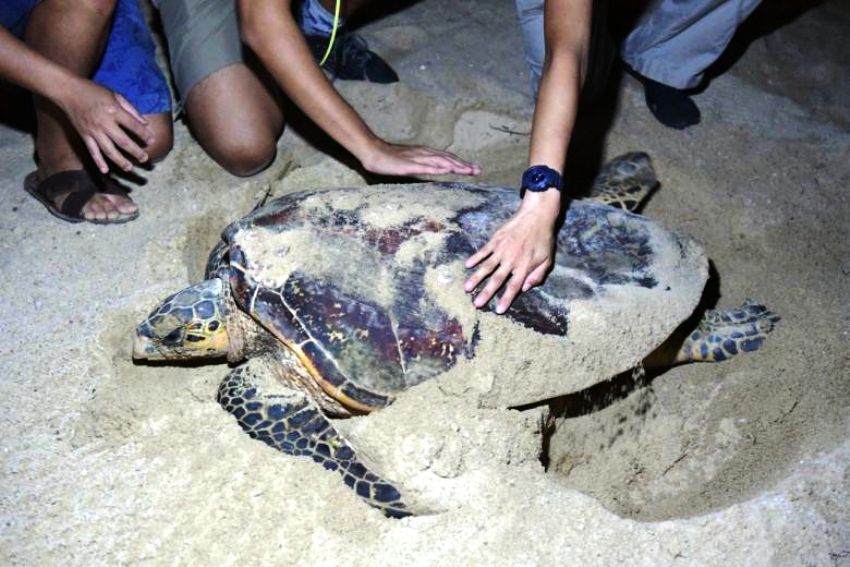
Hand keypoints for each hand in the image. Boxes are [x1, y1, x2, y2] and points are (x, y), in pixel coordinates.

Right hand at [56, 78, 155, 172]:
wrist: (68, 90)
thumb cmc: (93, 91)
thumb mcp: (115, 95)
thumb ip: (131, 110)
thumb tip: (146, 123)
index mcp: (113, 111)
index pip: (133, 126)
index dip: (144, 134)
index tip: (152, 141)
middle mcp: (104, 123)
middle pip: (123, 142)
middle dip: (136, 152)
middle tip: (145, 159)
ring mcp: (93, 131)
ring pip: (109, 150)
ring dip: (120, 161)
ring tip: (129, 168)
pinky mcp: (84, 135)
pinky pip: (92, 151)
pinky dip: (98, 162)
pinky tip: (105, 171)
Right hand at [360, 140, 480, 176]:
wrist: (373, 152)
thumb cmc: (389, 159)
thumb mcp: (409, 163)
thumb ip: (422, 166)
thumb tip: (432, 171)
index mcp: (425, 153)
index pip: (447, 158)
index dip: (461, 163)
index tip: (473, 168)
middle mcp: (424, 153)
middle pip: (448, 159)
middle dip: (464, 165)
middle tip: (478, 170)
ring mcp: (417, 158)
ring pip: (440, 161)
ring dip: (455, 166)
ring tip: (468, 171)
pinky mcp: (409, 165)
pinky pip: (426, 166)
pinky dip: (438, 168)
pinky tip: (447, 170)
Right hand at [464, 193, 559, 312]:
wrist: (537, 216)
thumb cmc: (544, 239)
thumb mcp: (548, 259)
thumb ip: (538, 275)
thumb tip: (525, 288)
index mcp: (524, 266)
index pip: (514, 286)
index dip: (506, 299)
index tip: (498, 310)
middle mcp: (511, 260)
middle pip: (497, 279)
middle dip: (486, 292)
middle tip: (477, 304)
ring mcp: (502, 249)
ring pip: (487, 267)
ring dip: (476, 278)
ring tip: (467, 288)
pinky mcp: (496, 240)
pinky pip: (483, 251)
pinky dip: (475, 258)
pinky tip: (467, 265)